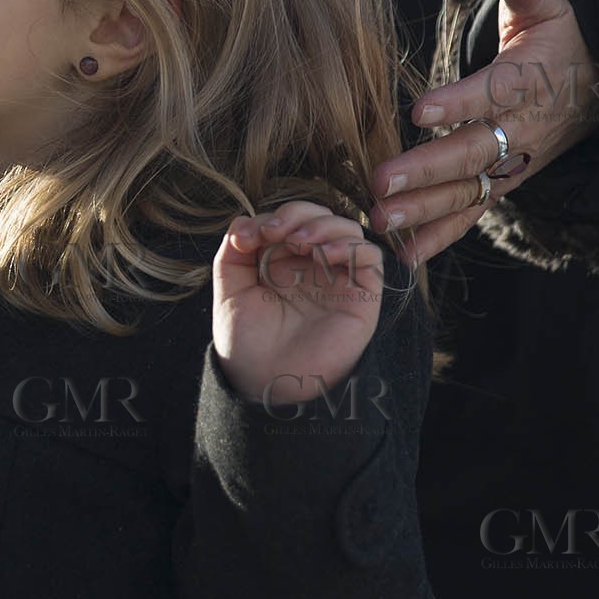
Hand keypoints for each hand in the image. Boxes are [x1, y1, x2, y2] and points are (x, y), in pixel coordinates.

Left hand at [213, 201, 383, 403]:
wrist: (265, 383)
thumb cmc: (247, 343)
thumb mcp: (229, 291)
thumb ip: (233, 253)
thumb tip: (244, 221)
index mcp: (282, 262)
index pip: (288, 220)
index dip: (271, 217)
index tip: (248, 237)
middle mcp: (313, 267)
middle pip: (319, 217)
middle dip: (297, 214)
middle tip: (275, 233)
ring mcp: (338, 280)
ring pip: (347, 230)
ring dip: (322, 226)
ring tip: (298, 242)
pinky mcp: (361, 297)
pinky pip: (369, 257)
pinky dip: (350, 246)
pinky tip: (324, 256)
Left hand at [368, 0, 598, 263]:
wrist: (596, 89)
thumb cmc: (555, 42)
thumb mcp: (550, 12)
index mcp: (527, 82)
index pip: (491, 92)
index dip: (457, 102)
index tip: (418, 111)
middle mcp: (520, 130)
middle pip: (471, 152)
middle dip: (425, 170)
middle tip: (378, 182)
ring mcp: (511, 162)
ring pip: (467, 190)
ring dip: (422, 210)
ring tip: (378, 222)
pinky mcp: (502, 184)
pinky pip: (470, 214)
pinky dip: (439, 237)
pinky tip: (403, 254)